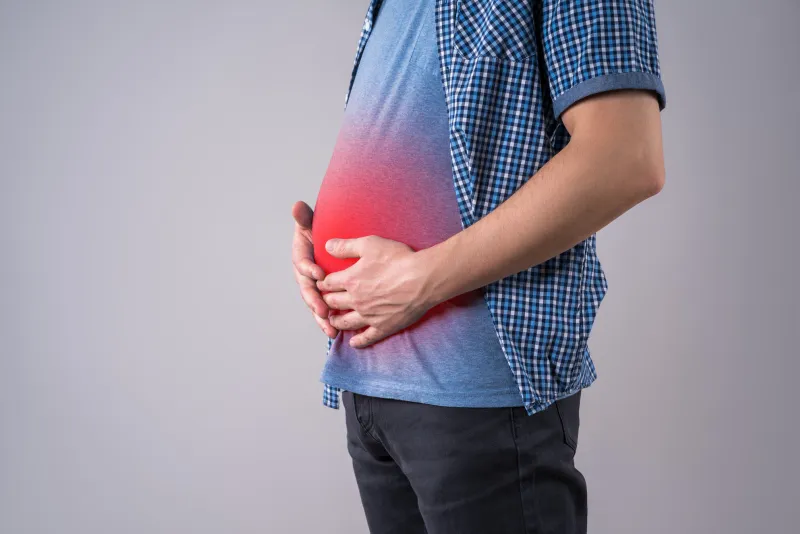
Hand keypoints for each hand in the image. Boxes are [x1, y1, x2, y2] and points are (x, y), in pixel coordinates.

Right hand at [291, 200, 336, 337]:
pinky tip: (338, 332)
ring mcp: (314, 287)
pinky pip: (325, 310)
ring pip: (316, 304)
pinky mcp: (325, 296)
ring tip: (331, 329)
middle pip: (308, 290)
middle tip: (322, 310)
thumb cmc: (322, 231)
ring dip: (322, 318)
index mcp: (301, 258)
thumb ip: (305, 217)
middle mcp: (306, 276)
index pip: (303, 264)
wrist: (333, 242)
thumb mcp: (313, 223)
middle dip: (315, 301)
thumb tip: (296, 205)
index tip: (319, 273)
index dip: (309, 269)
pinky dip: (330, 322)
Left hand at [315, 235, 434, 347]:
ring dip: (336, 321)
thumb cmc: (398, 259)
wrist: (423, 278)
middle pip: (333, 303)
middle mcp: (356, 300)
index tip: (322, 283)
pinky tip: (353, 343)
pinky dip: (359, 341)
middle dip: (326, 301)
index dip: (323, 282)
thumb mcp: (370, 244)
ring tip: (332, 320)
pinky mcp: (384, 326)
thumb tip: (326, 246)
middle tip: (325, 301)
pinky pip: (367, 337)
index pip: (328, 283)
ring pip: (345, 322)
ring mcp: (369, 316)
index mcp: (350, 280)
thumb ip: (346, 246)